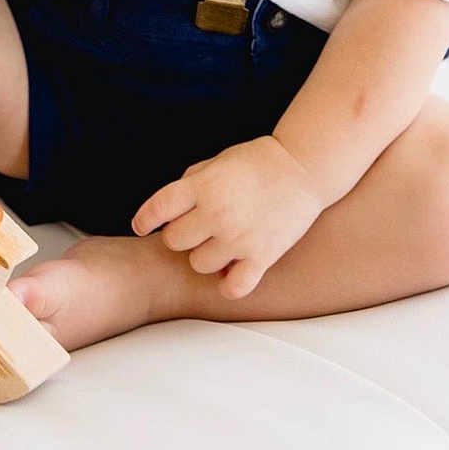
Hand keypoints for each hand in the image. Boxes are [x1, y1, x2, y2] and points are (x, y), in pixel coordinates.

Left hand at [131, 136, 324, 299]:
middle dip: (181, 234)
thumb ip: (191, 182)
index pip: (157, 209)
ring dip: (205, 256)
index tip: (144, 225)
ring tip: (220, 243)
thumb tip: (168, 210)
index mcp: (203, 185)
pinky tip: (232, 269)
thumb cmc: (257, 161)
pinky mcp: (262, 257)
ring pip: (198, 265)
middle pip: (174, 241)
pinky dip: (228, 283)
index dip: (145, 219)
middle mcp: (217, 213)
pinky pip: (232, 288)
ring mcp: (239, 238)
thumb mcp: (218, 161)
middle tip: (197, 227)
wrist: (304, 167)